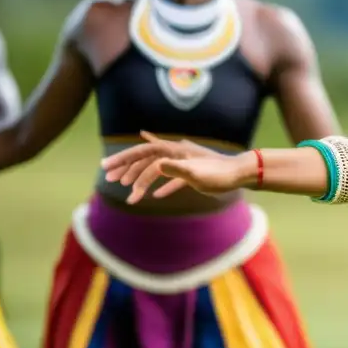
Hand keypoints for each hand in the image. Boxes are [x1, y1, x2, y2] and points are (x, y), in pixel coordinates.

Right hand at [100, 131, 246, 203]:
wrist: (242, 174)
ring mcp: (185, 163)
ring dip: (142, 181)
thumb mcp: (198, 174)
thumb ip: (177, 170)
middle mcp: (177, 154)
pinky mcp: (193, 174)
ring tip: (129, 196)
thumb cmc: (221, 174)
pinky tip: (154, 197)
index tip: (105, 169)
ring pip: (157, 169)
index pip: (142, 152)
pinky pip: (172, 180)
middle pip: (146, 158)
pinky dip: (162, 186)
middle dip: (127, 169)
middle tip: (110, 180)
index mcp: (175, 151)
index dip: (123, 159)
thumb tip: (157, 165)